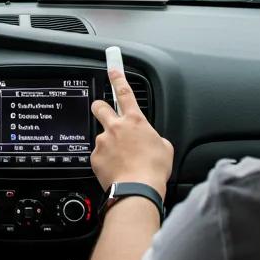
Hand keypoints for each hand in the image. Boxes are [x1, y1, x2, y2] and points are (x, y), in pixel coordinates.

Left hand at [90, 70, 173, 194]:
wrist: (137, 189)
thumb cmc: (154, 170)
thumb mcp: (164, 148)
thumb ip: (155, 139)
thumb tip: (152, 141)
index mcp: (135, 121)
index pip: (125, 92)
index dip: (118, 78)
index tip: (112, 70)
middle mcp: (116, 127)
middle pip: (100, 106)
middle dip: (100, 106)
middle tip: (103, 113)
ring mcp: (103, 141)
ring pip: (102, 137)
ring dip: (108, 145)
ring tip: (121, 161)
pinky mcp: (95, 157)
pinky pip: (99, 156)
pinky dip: (105, 162)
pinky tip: (116, 171)